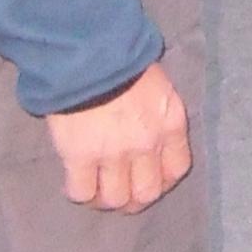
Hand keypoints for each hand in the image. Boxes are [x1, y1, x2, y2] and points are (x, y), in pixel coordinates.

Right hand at [47, 60, 191, 210]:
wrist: (88, 50)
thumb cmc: (123, 59)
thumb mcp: (157, 85)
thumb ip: (158, 115)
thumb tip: (149, 135)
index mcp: (170, 124)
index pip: (175, 170)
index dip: (162, 182)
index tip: (149, 181)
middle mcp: (147, 145)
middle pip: (146, 193)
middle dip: (134, 199)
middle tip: (120, 193)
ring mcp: (113, 154)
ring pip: (115, 199)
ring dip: (105, 200)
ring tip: (96, 191)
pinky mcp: (80, 156)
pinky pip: (82, 192)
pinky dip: (80, 193)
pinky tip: (76, 183)